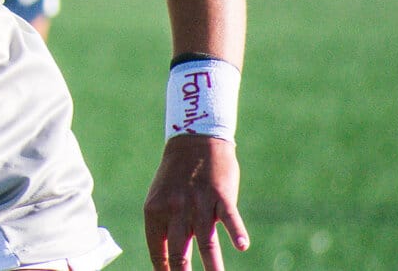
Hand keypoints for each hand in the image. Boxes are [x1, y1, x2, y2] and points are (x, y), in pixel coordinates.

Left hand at [143, 134, 247, 270]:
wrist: (194, 140)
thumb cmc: (177, 177)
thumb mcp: (160, 200)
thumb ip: (164, 228)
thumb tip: (167, 263)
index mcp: (155, 212)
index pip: (158, 252)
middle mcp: (175, 210)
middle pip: (179, 253)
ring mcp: (199, 203)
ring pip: (206, 242)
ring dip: (213, 266)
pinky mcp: (221, 195)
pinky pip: (229, 217)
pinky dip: (236, 232)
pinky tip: (242, 246)